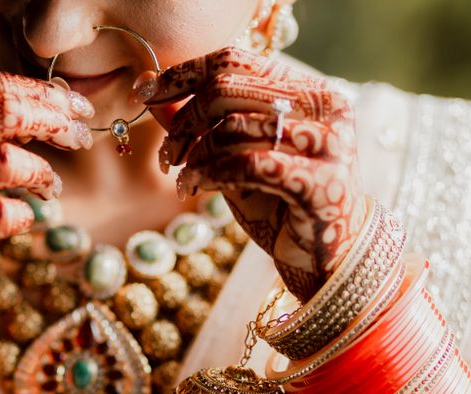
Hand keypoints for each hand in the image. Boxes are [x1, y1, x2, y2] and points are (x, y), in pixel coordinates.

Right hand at [0, 72, 94, 318]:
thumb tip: (55, 103)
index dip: (43, 95)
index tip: (77, 108)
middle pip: (0, 115)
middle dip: (52, 122)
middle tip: (78, 138)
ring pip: (5, 163)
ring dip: (42, 173)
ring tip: (51, 187)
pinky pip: (0, 217)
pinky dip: (24, 214)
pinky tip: (25, 215)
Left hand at [139, 47, 365, 302]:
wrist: (325, 256)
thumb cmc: (279, 204)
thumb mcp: (235, 158)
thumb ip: (202, 125)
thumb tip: (151, 94)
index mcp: (306, 91)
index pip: (234, 60)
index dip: (182, 74)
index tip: (144, 92)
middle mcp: (324, 108)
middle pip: (226, 90)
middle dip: (183, 123)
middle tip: (168, 158)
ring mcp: (327, 144)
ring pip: (232, 127)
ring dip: (194, 156)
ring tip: (184, 180)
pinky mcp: (320, 182)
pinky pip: (247, 164)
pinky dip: (211, 174)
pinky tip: (197, 189)